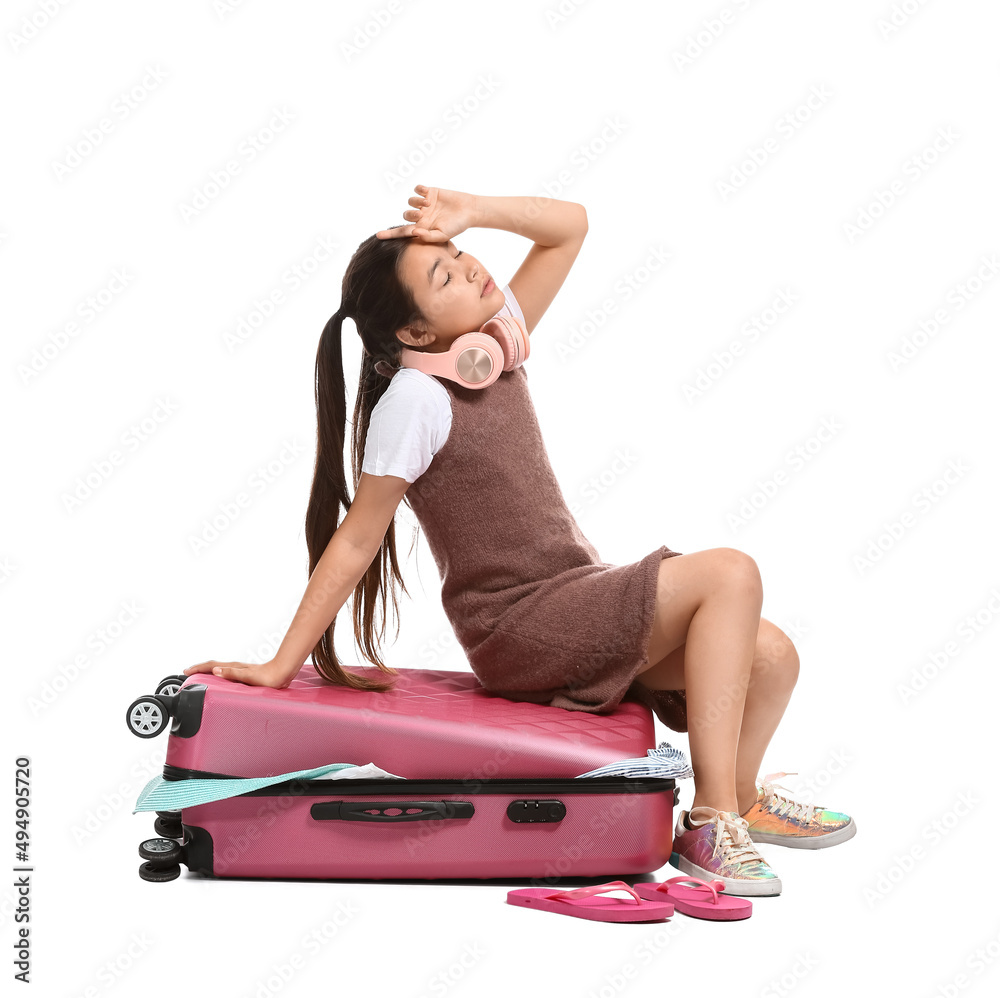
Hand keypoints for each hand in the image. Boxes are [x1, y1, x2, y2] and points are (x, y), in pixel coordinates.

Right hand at [182, 658, 298, 688]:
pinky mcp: (244, 674)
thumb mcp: (248, 677)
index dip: (198, 668)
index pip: (211, 666)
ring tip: (200, 675)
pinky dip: (218, 674)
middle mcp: (235, 667)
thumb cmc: (268, 677)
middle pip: (213, 666)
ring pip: (219, 669)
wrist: (282, 674)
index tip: (186, 671)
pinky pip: (226, 673)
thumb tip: (216, 670)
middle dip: (200, 668)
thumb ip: (232, 674)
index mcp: (233, 667)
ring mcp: (239, 670)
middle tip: (188, 672)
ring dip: (208, 671)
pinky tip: (220, 679)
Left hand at [376, 185, 478, 242]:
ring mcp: (425, 204)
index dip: (390, 234)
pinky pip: (417, 189)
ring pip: (410, 202)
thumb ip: (428, 237)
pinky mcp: (430, 192)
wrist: (469, 210)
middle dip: (411, 214)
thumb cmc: (457, 226)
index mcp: (422, 228)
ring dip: (416, 202)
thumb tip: (414, 232)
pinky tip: (427, 193)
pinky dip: (419, 190)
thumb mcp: (443, 235)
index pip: (403, 232)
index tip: (378, 236)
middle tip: (422, 214)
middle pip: (405, 215)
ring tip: (428, 203)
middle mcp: (422, 216)